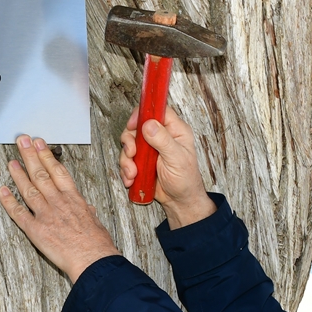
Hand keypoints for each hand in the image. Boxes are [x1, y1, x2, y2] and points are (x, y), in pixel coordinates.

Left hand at [0, 135, 120, 282]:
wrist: (94, 260)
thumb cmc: (97, 245)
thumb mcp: (96, 222)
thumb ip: (87, 213)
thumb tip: (87, 209)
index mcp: (74, 199)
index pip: (58, 171)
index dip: (47, 156)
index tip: (40, 145)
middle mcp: (58, 203)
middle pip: (41, 174)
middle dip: (30, 156)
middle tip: (22, 142)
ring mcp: (46, 215)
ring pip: (29, 189)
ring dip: (18, 174)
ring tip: (12, 162)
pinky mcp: (36, 230)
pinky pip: (19, 213)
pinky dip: (9, 201)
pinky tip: (2, 191)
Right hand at [119, 105, 215, 227]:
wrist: (179, 200)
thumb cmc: (185, 179)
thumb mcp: (177, 158)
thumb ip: (163, 140)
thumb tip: (149, 124)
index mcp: (174, 130)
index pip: (157, 111)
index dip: (143, 113)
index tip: (133, 124)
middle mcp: (160, 136)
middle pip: (137, 127)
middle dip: (130, 141)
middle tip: (132, 153)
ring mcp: (149, 149)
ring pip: (129, 144)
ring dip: (126, 160)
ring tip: (133, 173)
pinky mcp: (141, 161)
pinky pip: (126, 159)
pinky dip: (126, 170)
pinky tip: (132, 179)